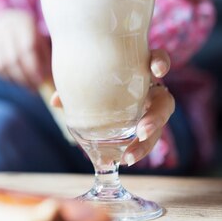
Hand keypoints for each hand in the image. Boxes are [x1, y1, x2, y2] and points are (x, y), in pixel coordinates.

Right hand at [0, 9, 50, 88]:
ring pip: (1, 65)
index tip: (41, 81)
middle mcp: (4, 26)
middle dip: (24, 78)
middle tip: (34, 88)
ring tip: (26, 84)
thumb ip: (46, 59)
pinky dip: (4, 76)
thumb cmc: (32, 37)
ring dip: (14, 80)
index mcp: (23, 22)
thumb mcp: (42, 41)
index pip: (27, 47)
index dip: (33, 67)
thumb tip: (48, 83)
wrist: (9, 23)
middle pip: (12, 58)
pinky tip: (14, 77)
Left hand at [50, 49, 173, 165]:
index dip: (160, 63)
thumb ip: (75, 86)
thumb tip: (56, 102)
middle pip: (165, 103)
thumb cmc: (98, 78)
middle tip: (141, 131)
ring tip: (129, 157)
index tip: (156, 71)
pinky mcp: (147, 127)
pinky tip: (123, 160)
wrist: (102, 86)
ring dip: (146, 143)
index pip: (157, 60)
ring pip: (158, 127)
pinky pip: (147, 140)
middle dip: (156, 118)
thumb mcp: (87, 79)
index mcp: (140, 71)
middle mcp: (151, 91)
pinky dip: (136, 151)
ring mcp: (151, 110)